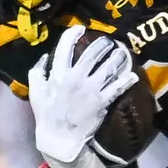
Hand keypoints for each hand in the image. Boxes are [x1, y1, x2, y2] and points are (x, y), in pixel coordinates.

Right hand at [29, 26, 139, 162]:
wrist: (60, 138)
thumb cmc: (47, 114)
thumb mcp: (35, 92)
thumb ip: (38, 72)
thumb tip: (45, 57)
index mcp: (59, 75)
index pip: (65, 48)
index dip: (73, 35)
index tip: (80, 29)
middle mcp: (76, 78)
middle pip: (93, 54)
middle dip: (103, 44)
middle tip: (109, 41)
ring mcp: (91, 90)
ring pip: (109, 67)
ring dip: (118, 57)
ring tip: (123, 52)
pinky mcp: (102, 102)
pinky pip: (117, 88)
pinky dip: (126, 80)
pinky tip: (132, 75)